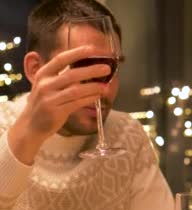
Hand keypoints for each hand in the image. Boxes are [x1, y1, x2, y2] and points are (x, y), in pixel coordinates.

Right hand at [8, 46, 110, 163]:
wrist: (31, 125)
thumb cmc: (44, 103)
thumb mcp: (48, 86)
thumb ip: (63, 77)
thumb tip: (89, 68)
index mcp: (43, 74)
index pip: (61, 59)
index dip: (77, 53)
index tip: (93, 49)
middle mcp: (45, 84)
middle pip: (72, 74)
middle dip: (91, 70)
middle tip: (107, 68)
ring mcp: (49, 98)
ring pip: (76, 90)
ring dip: (93, 87)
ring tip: (105, 85)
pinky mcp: (55, 111)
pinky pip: (76, 103)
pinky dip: (89, 98)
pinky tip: (98, 96)